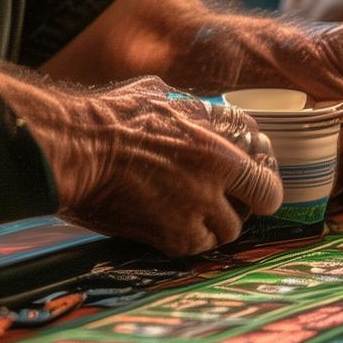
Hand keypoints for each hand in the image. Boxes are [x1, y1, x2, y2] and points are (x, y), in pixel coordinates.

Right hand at [27, 76, 282, 256]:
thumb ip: (195, 112)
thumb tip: (206, 114)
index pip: (266, 177)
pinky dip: (190, 237)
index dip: (264, 179)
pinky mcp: (168, 239)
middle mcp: (211, 186)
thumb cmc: (111, 116)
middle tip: (231, 195)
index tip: (256, 178)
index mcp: (216, 150)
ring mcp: (191, 216)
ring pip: (228, 231)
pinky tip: (173, 222)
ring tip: (198, 209)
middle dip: (247, 200)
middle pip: (258, 205)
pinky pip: (196, 247)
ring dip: (218, 221)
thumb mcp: (163, 95)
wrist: (76, 151)